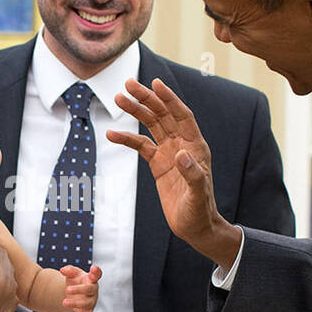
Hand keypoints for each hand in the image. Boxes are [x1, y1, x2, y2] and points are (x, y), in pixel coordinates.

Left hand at [59, 264, 101, 311]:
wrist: (73, 292)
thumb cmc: (76, 281)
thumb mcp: (72, 273)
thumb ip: (68, 270)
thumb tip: (62, 270)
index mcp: (91, 279)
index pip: (97, 274)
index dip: (96, 272)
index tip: (93, 269)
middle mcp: (93, 290)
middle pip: (89, 289)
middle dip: (78, 290)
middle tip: (67, 290)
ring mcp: (91, 301)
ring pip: (86, 303)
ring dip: (75, 303)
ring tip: (64, 302)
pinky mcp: (88, 311)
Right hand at [108, 78, 239, 267]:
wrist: (194, 227)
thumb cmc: (199, 211)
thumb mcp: (197, 195)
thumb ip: (192, 174)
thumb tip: (180, 155)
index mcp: (195, 146)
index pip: (182, 116)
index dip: (170, 99)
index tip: (156, 84)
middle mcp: (182, 145)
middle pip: (163, 114)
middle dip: (146, 99)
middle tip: (128, 84)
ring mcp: (169, 153)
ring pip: (151, 125)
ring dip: (136, 111)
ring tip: (118, 99)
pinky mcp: (158, 164)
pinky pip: (140, 146)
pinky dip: (127, 138)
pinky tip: (112, 133)